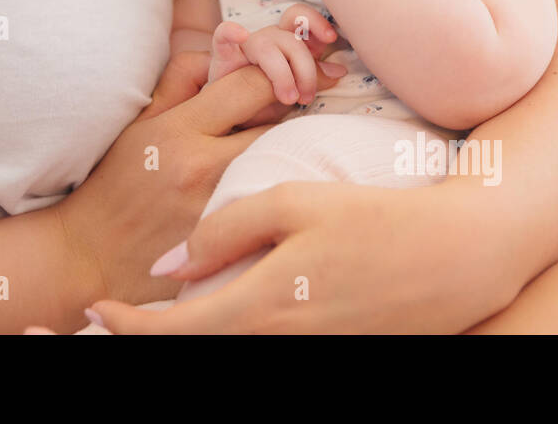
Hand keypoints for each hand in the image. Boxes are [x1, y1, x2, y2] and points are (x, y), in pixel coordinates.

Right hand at [54, 51, 343, 305]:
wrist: (90, 258)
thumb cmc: (115, 185)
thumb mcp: (140, 122)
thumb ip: (184, 78)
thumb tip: (233, 44)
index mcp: (178, 131)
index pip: (253, 83)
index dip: (273, 74)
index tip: (275, 82)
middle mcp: (204, 169)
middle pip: (280, 123)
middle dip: (286, 114)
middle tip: (279, 117)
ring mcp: (221, 208)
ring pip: (284, 162)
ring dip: (287, 150)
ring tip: (271, 151)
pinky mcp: (232, 243)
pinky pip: (274, 203)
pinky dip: (278, 189)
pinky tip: (269, 191)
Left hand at [85, 179, 521, 332]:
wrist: (462, 258)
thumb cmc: (377, 220)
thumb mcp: (296, 204)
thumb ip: (228, 231)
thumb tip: (172, 265)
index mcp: (263, 306)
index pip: (174, 333)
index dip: (127, 328)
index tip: (96, 312)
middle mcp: (279, 343)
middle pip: (195, 350)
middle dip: (147, 338)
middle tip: (107, 322)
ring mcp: (307, 353)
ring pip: (228, 351)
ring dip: (189, 337)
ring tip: (155, 318)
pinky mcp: (330, 352)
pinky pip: (264, 347)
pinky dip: (229, 335)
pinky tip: (218, 314)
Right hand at [207, 5, 344, 127]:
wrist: (230, 120)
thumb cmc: (265, 104)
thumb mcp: (296, 93)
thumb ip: (314, 78)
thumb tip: (339, 71)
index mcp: (288, 45)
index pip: (302, 20)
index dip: (316, 23)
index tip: (331, 38)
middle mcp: (268, 40)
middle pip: (290, 38)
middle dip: (305, 68)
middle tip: (306, 98)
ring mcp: (245, 46)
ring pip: (266, 41)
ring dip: (281, 73)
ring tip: (287, 99)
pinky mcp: (222, 54)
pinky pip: (223, 35)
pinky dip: (232, 31)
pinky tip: (240, 34)